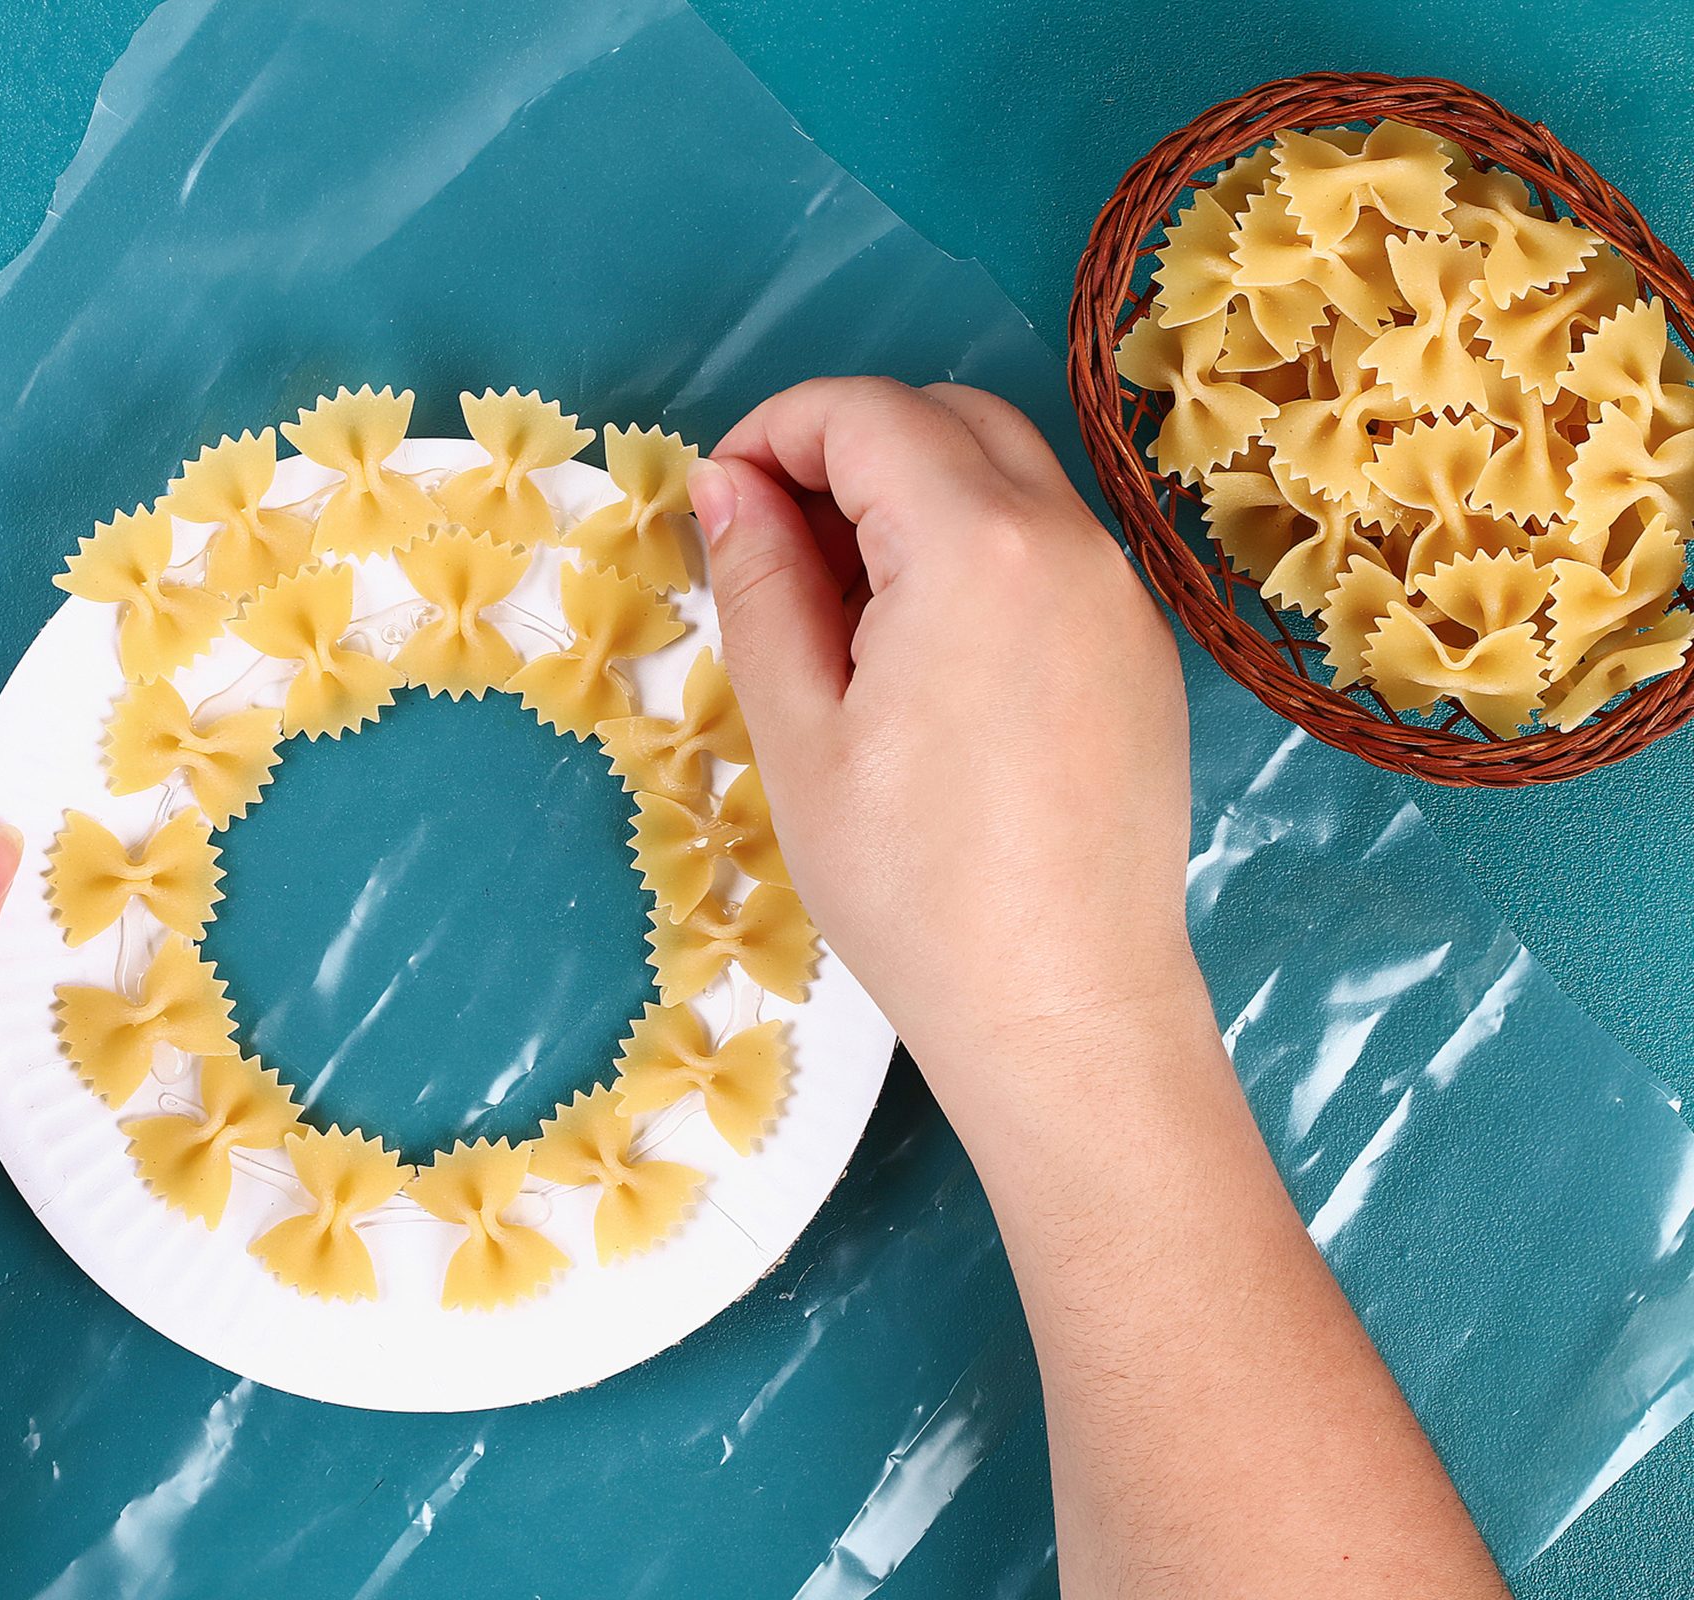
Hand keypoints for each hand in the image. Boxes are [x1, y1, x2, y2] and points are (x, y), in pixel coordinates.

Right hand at [690, 377, 1198, 1124]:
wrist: (1064, 1007)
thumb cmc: (913, 887)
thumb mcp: (798, 731)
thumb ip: (759, 582)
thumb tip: (728, 485)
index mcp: (975, 547)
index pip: (863, 413)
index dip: (773, 433)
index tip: (720, 503)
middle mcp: (1069, 541)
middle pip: (945, 418)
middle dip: (846, 450)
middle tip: (772, 549)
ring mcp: (1121, 594)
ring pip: (1006, 474)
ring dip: (912, 497)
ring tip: (840, 615)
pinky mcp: (1141, 649)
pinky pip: (1050, 547)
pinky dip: (974, 551)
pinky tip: (921, 658)